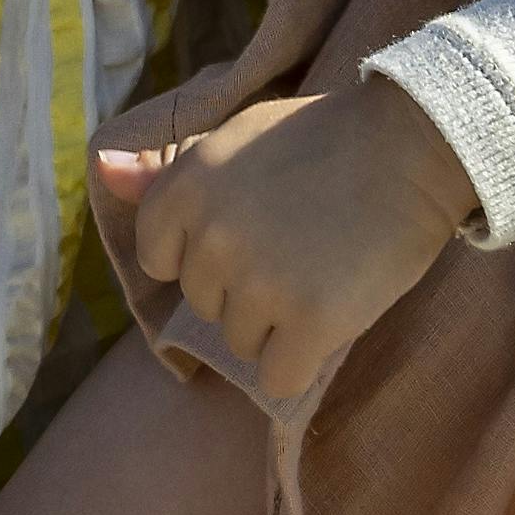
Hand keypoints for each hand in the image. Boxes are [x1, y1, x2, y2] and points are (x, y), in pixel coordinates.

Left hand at [96, 82, 478, 398]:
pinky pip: (279, 377)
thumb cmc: (324, 138)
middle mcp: (212, 239)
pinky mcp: (311, 322)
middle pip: (205, 303)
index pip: (159, 259)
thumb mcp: (235, 136)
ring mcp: (261, 284)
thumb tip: (102, 170)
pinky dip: (304, 359)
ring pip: (242, 342)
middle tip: (299, 242)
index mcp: (187, 188)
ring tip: (321, 269)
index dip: (203, 253)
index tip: (250, 231)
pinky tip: (333, 312)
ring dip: (278, 324)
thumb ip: (166, 169)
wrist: (412, 146)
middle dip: (245, 286)